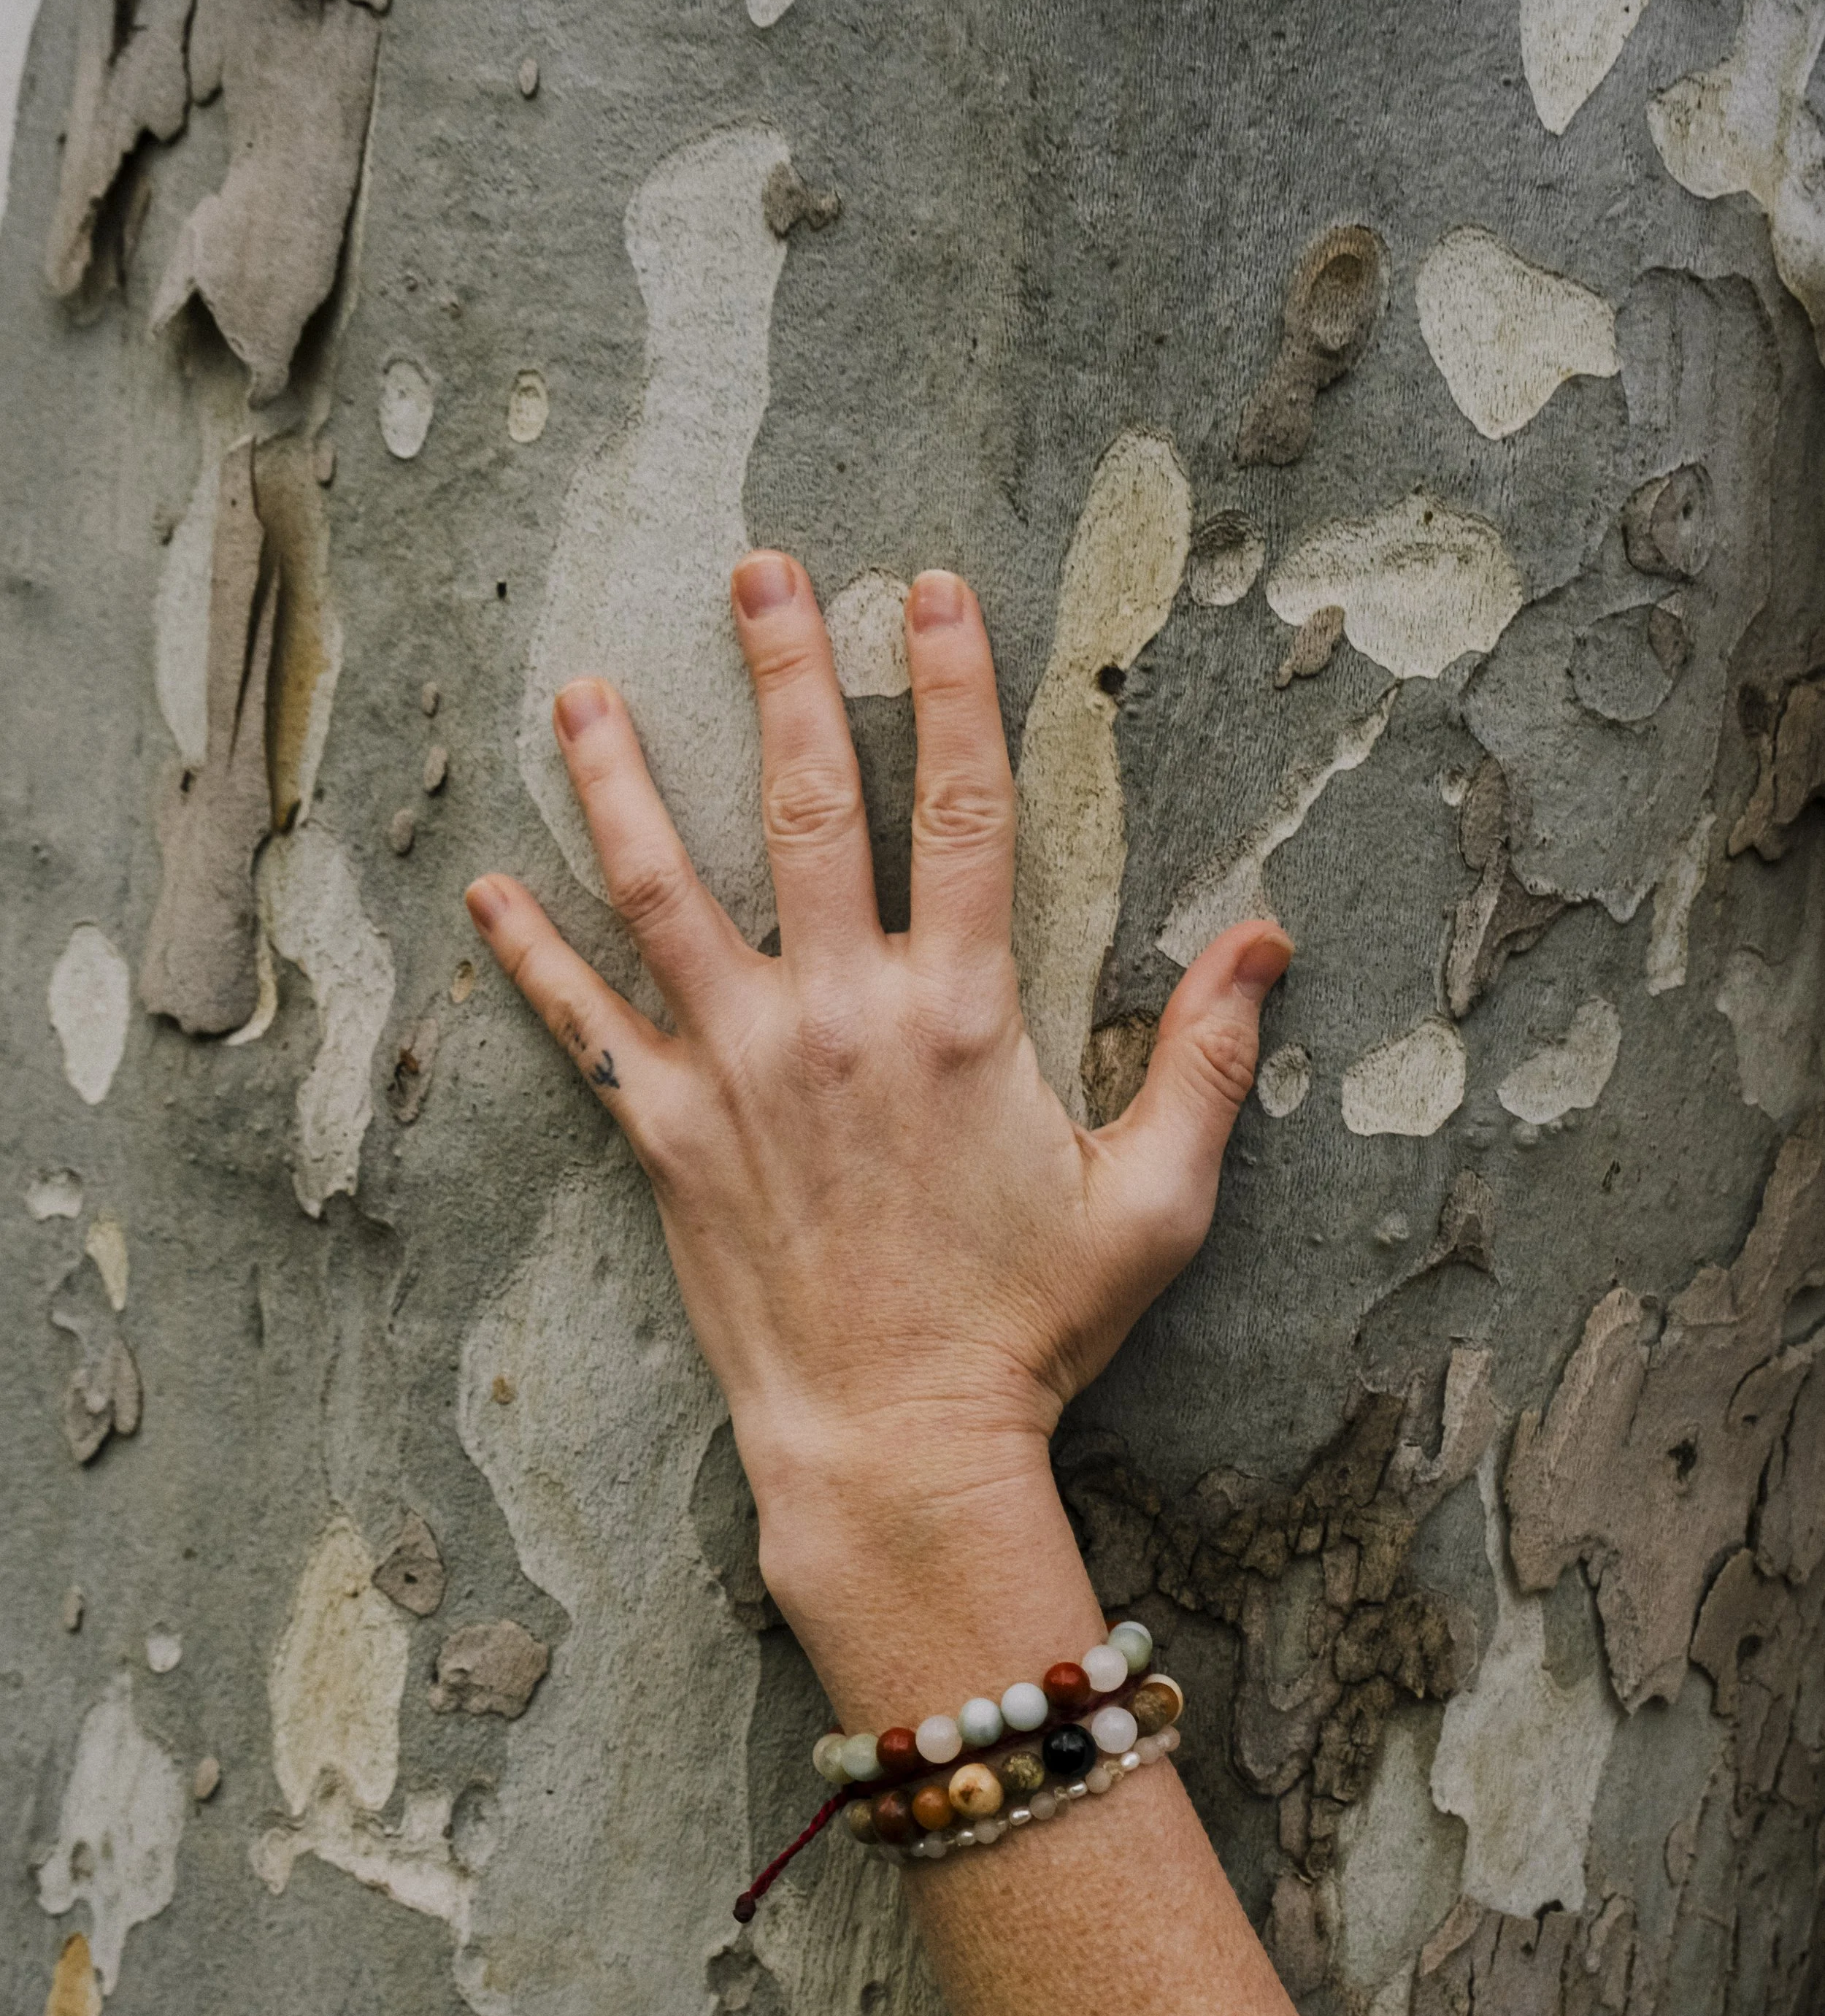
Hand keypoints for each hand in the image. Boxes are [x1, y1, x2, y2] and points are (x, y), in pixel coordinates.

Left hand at [466, 557, 1288, 1697]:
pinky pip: (583, 1027)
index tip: (931, 592)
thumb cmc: (1030, 1329)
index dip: (956, 685)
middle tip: (759, 572)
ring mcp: (742, 1070)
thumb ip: (1204, 1061)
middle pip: (810, 806)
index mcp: (965, 1014)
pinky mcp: (667, 1136)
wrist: (894, 1443)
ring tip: (579, 688)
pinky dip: (529, 957)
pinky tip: (484, 890)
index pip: (969, 808)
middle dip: (787, 673)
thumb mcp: (1153, 1201)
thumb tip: (1267, 942)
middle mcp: (843, 1016)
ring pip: (665, 888)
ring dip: (619, 779)